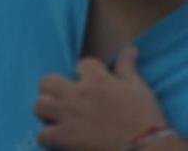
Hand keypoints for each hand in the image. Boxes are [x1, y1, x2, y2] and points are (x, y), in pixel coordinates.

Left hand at [37, 49, 170, 149]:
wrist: (148, 147)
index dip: (86, 73)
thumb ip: (127, 66)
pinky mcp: (65, 137)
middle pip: (47, 81)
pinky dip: (47, 137)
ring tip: (57, 118)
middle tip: (65, 99)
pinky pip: (42, 135)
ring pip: (39, 105)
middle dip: (53, 89)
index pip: (81, 64)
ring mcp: (68, 115)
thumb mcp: (138, 87)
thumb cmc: (145, 116)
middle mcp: (76, 93)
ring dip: (47, 111)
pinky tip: (57, 138)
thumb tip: (130, 48)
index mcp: (96, 79)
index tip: (94, 84)